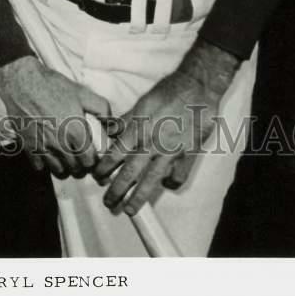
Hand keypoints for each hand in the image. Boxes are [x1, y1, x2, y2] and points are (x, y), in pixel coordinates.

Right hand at [0, 55, 111, 178]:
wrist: (23, 82)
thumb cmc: (54, 86)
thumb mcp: (83, 93)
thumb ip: (103, 110)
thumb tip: (114, 127)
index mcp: (76, 133)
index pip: (90, 162)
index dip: (94, 160)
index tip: (93, 154)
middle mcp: (60, 144)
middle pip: (76, 169)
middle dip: (82, 165)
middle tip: (82, 156)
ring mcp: (43, 147)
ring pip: (59, 171)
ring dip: (66, 167)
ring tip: (67, 157)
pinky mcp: (28, 147)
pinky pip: (40, 167)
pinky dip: (46, 164)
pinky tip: (49, 152)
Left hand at [93, 40, 240, 215]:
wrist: (197, 86)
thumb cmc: (168, 91)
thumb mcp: (142, 102)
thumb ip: (126, 120)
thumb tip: (109, 130)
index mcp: (138, 128)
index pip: (115, 154)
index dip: (104, 169)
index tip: (98, 178)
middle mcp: (152, 142)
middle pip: (130, 173)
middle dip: (116, 191)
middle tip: (109, 203)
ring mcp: (171, 150)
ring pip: (151, 180)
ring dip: (139, 197)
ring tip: (130, 209)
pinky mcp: (189, 153)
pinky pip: (179, 176)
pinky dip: (172, 184)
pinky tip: (167, 186)